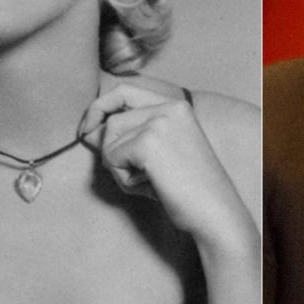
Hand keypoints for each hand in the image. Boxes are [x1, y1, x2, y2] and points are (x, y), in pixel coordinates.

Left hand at [86, 84, 253, 250]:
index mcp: (176, 106)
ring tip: (149, 181)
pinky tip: (150, 186)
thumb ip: (130, 136)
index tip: (88, 130)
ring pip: (109, 139)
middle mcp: (169, 106)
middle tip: (135, 176)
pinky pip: (112, 158)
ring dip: (120, 167)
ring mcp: (159, 122)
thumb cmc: (187, 190)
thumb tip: (88, 131)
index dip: (100, 107)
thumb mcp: (160, 154)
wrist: (215, 213)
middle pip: (112, 120)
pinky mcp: (148, 141)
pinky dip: (124, 178)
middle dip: (111, 150)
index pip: (123, 91)